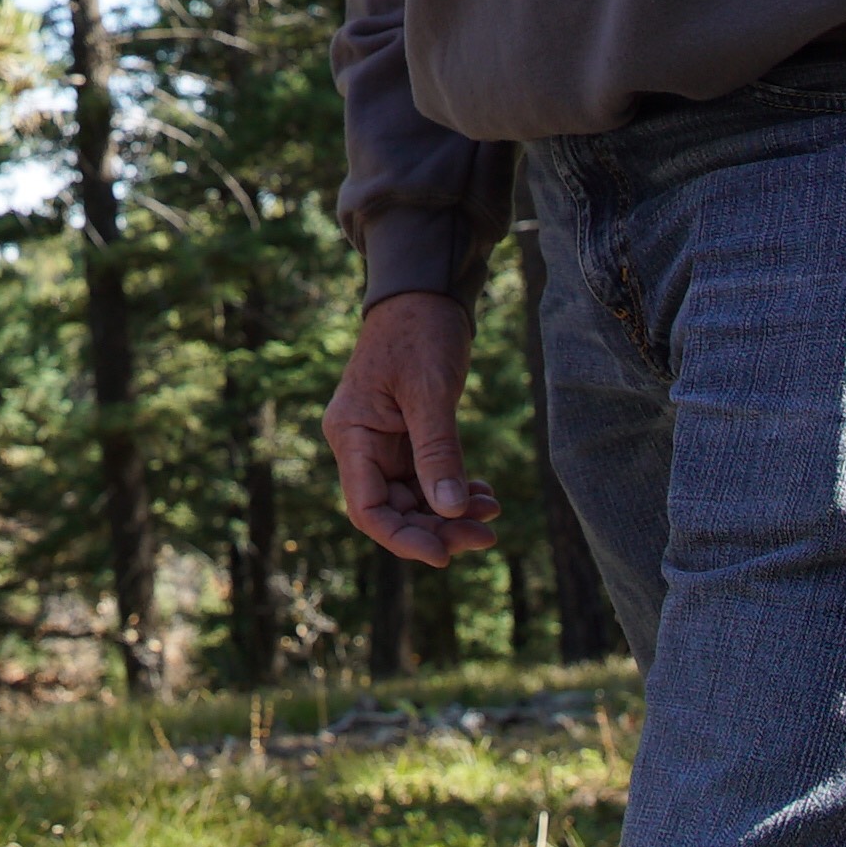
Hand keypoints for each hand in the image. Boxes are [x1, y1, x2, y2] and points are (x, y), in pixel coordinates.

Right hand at [324, 290, 498, 565]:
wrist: (425, 292)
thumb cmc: (420, 332)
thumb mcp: (430, 392)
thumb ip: (438, 452)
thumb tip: (451, 511)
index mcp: (352, 434)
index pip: (368, 508)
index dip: (403, 539)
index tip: (444, 555)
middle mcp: (362, 444)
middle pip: (394, 510)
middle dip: (439, 528)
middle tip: (486, 534)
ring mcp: (384, 442)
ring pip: (415, 500)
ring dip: (451, 513)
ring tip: (493, 513)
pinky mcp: (407, 436)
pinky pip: (428, 479)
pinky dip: (455, 490)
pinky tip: (484, 493)